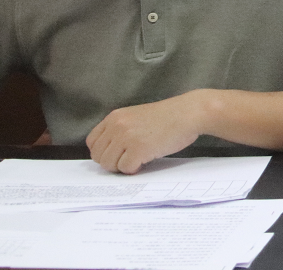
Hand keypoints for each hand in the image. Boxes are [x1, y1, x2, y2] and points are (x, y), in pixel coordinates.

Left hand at [86, 91, 208, 173]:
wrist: (189, 113)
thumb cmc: (168, 117)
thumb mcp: (137, 116)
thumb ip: (121, 129)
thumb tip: (109, 152)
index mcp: (115, 117)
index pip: (93, 142)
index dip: (103, 152)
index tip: (116, 154)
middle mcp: (117, 126)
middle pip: (99, 156)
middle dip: (113, 162)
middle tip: (129, 159)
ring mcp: (126, 137)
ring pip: (109, 165)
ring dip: (122, 166)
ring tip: (138, 159)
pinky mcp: (138, 149)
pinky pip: (125, 168)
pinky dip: (134, 169)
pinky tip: (145, 161)